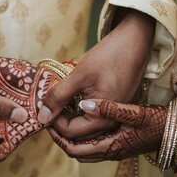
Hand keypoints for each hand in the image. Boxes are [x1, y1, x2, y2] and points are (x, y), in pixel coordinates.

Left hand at [39, 8, 154, 139]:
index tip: (43, 105)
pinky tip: (74, 97)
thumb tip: (41, 117)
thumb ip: (59, 97)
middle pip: (79, 134)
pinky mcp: (117, 108)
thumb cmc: (109, 56)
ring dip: (70, 117)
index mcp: (103, 119)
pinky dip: (81, 112)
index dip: (53, 121)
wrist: (135, 42)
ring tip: (60, 100)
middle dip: (60, 122)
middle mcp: (112, 123)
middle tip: (49, 103)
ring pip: (86, 126)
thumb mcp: (79, 75)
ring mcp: (116, 116)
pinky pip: (95, 117)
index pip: (70, 133)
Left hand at [47, 99, 165, 161]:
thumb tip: (83, 105)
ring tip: (64, 115)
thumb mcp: (135, 111)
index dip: (58, 135)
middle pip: (76, 151)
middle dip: (61, 137)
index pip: (73, 148)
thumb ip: (109, 108)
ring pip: (85, 148)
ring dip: (72, 136)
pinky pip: (95, 143)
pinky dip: (84, 133)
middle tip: (51, 118)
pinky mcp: (121, 142)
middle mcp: (111, 152)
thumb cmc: (159, 121)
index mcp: (111, 146)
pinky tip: (84, 115)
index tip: (49, 119)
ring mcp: (116, 149)